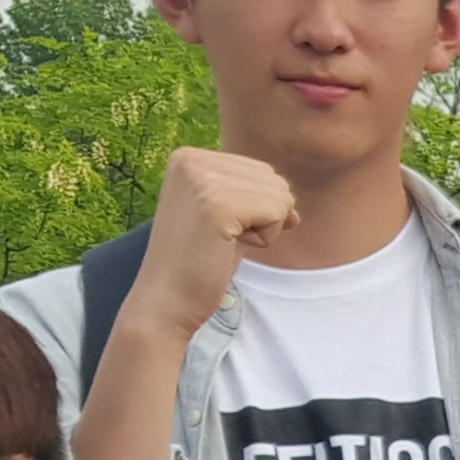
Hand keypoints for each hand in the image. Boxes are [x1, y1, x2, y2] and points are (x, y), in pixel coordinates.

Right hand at [141, 146, 302, 333]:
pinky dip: (264, 238)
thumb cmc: (197, 265)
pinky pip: (277, 213)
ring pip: (279, 197)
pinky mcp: (217, 203)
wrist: (165, 303)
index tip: (216, 230)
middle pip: (273, 180)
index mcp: (189, 157)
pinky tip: (228, 249)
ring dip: (262, 229)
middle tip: (220, 240)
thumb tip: (295, 212)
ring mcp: (202, 179)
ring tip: (222, 244)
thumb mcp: (226, 220)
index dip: (254, 209)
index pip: (260, 171)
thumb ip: (254, 200)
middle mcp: (191, 159)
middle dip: (261, 217)